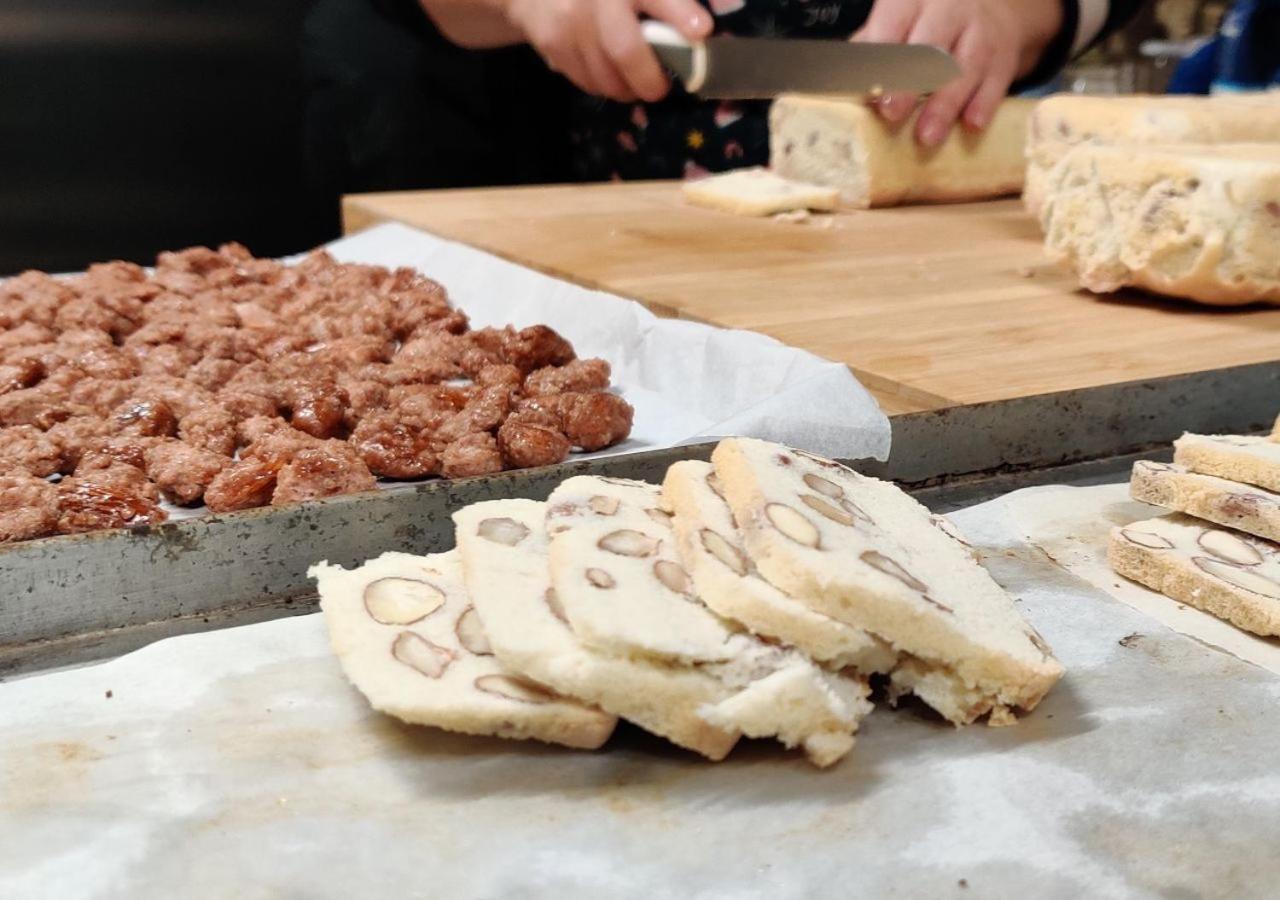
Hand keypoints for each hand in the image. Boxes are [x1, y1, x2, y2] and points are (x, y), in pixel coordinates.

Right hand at [503, 0, 712, 101]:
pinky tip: (604, 68)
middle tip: (658, 88)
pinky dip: (600, 83)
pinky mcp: (551, 41)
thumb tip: (699, 29)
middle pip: (625, 50)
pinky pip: (584, 79)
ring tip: (632, 79)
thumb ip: (666, 4)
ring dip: (624, 88)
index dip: (680, 14)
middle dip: (649, 80)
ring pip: (605, 76)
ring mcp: (570, 22)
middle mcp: (596, 1)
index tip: (702, 30)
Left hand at [853, 0, 1060, 145]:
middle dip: (909, 83)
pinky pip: (995, 82)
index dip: (881, 58)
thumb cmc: (929, 21)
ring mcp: (980, 32)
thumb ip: (872, 47)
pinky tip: (971, 124)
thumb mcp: (899, 20)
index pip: (894, 24)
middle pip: (930, 46)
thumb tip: (844, 82)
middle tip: (891, 113)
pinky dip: (983, 105)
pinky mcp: (1004, 57)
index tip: (869, 89)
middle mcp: (950, 10)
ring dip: (944, 106)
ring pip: (964, 68)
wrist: (993, 8)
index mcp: (914, 1)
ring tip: (926, 136)